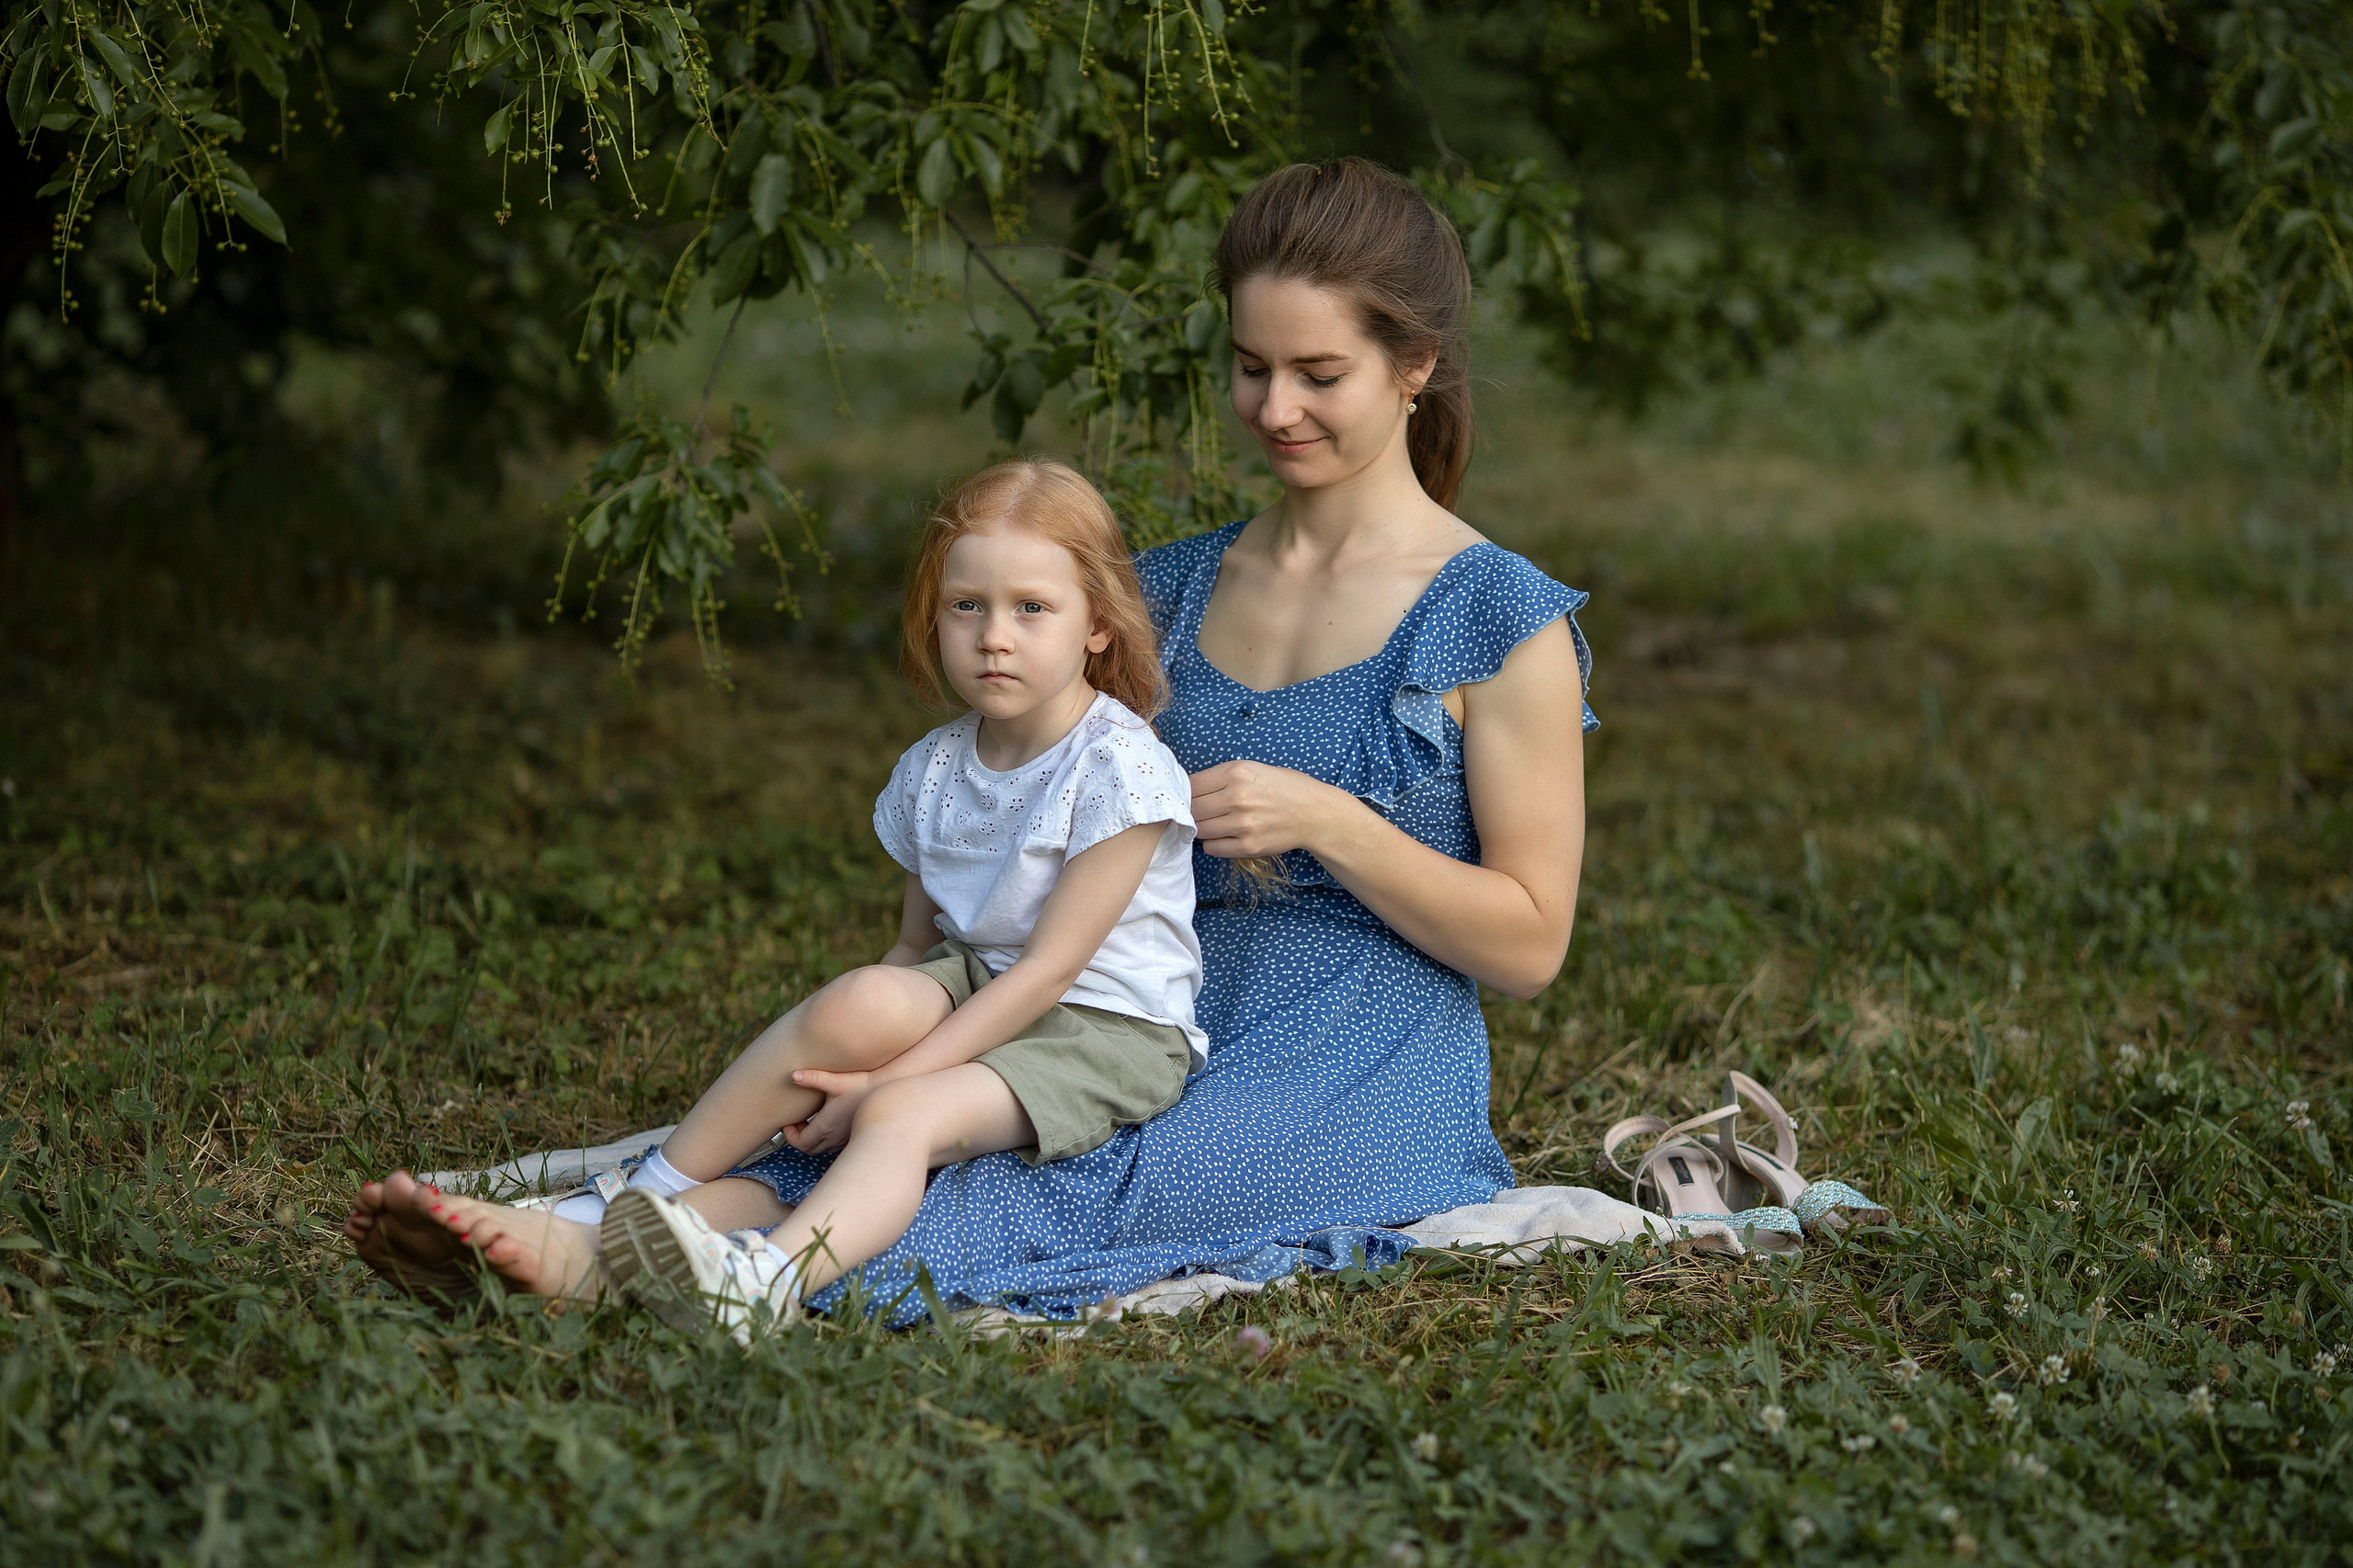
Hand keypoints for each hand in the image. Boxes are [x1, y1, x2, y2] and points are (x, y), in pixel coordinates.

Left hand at [779, 1068, 874, 1154]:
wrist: (888, 1090)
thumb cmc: (862, 1086)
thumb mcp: (835, 1081)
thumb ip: (813, 1078)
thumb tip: (794, 1075)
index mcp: (825, 1126)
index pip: (800, 1143)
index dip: (789, 1136)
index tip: (788, 1123)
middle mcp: (834, 1137)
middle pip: (809, 1149)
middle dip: (799, 1138)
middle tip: (797, 1123)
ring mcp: (844, 1139)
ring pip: (822, 1148)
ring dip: (813, 1139)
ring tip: (811, 1122)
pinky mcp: (853, 1135)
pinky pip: (834, 1145)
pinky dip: (825, 1139)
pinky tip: (830, 1123)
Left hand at [1188, 760, 1353, 859]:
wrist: (1314, 813)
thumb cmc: (1283, 787)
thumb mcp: (1253, 769)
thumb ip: (1222, 777)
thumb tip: (1187, 790)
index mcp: (1237, 772)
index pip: (1191, 784)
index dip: (1185, 791)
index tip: (1186, 795)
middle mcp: (1238, 797)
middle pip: (1192, 809)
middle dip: (1190, 811)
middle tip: (1198, 811)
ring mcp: (1243, 824)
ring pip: (1200, 829)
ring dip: (1201, 827)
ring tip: (1213, 822)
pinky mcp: (1249, 846)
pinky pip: (1213, 848)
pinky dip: (1213, 843)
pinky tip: (1224, 835)